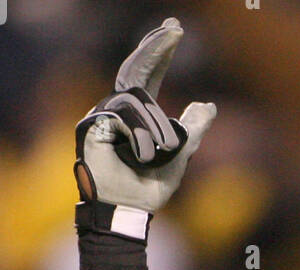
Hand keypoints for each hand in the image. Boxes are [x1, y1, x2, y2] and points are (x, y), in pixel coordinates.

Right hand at [74, 18, 215, 233]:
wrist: (131, 210)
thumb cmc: (151, 188)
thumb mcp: (181, 154)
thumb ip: (193, 129)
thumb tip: (207, 105)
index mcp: (137, 114)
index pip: (148, 75)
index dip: (159, 52)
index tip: (174, 28)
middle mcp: (117, 109)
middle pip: (135, 70)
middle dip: (155, 49)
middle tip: (175, 30)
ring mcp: (102, 116)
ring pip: (136, 100)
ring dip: (156, 127)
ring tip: (160, 151)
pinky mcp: (92, 126)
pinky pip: (123, 117)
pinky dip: (140, 137)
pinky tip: (141, 155)